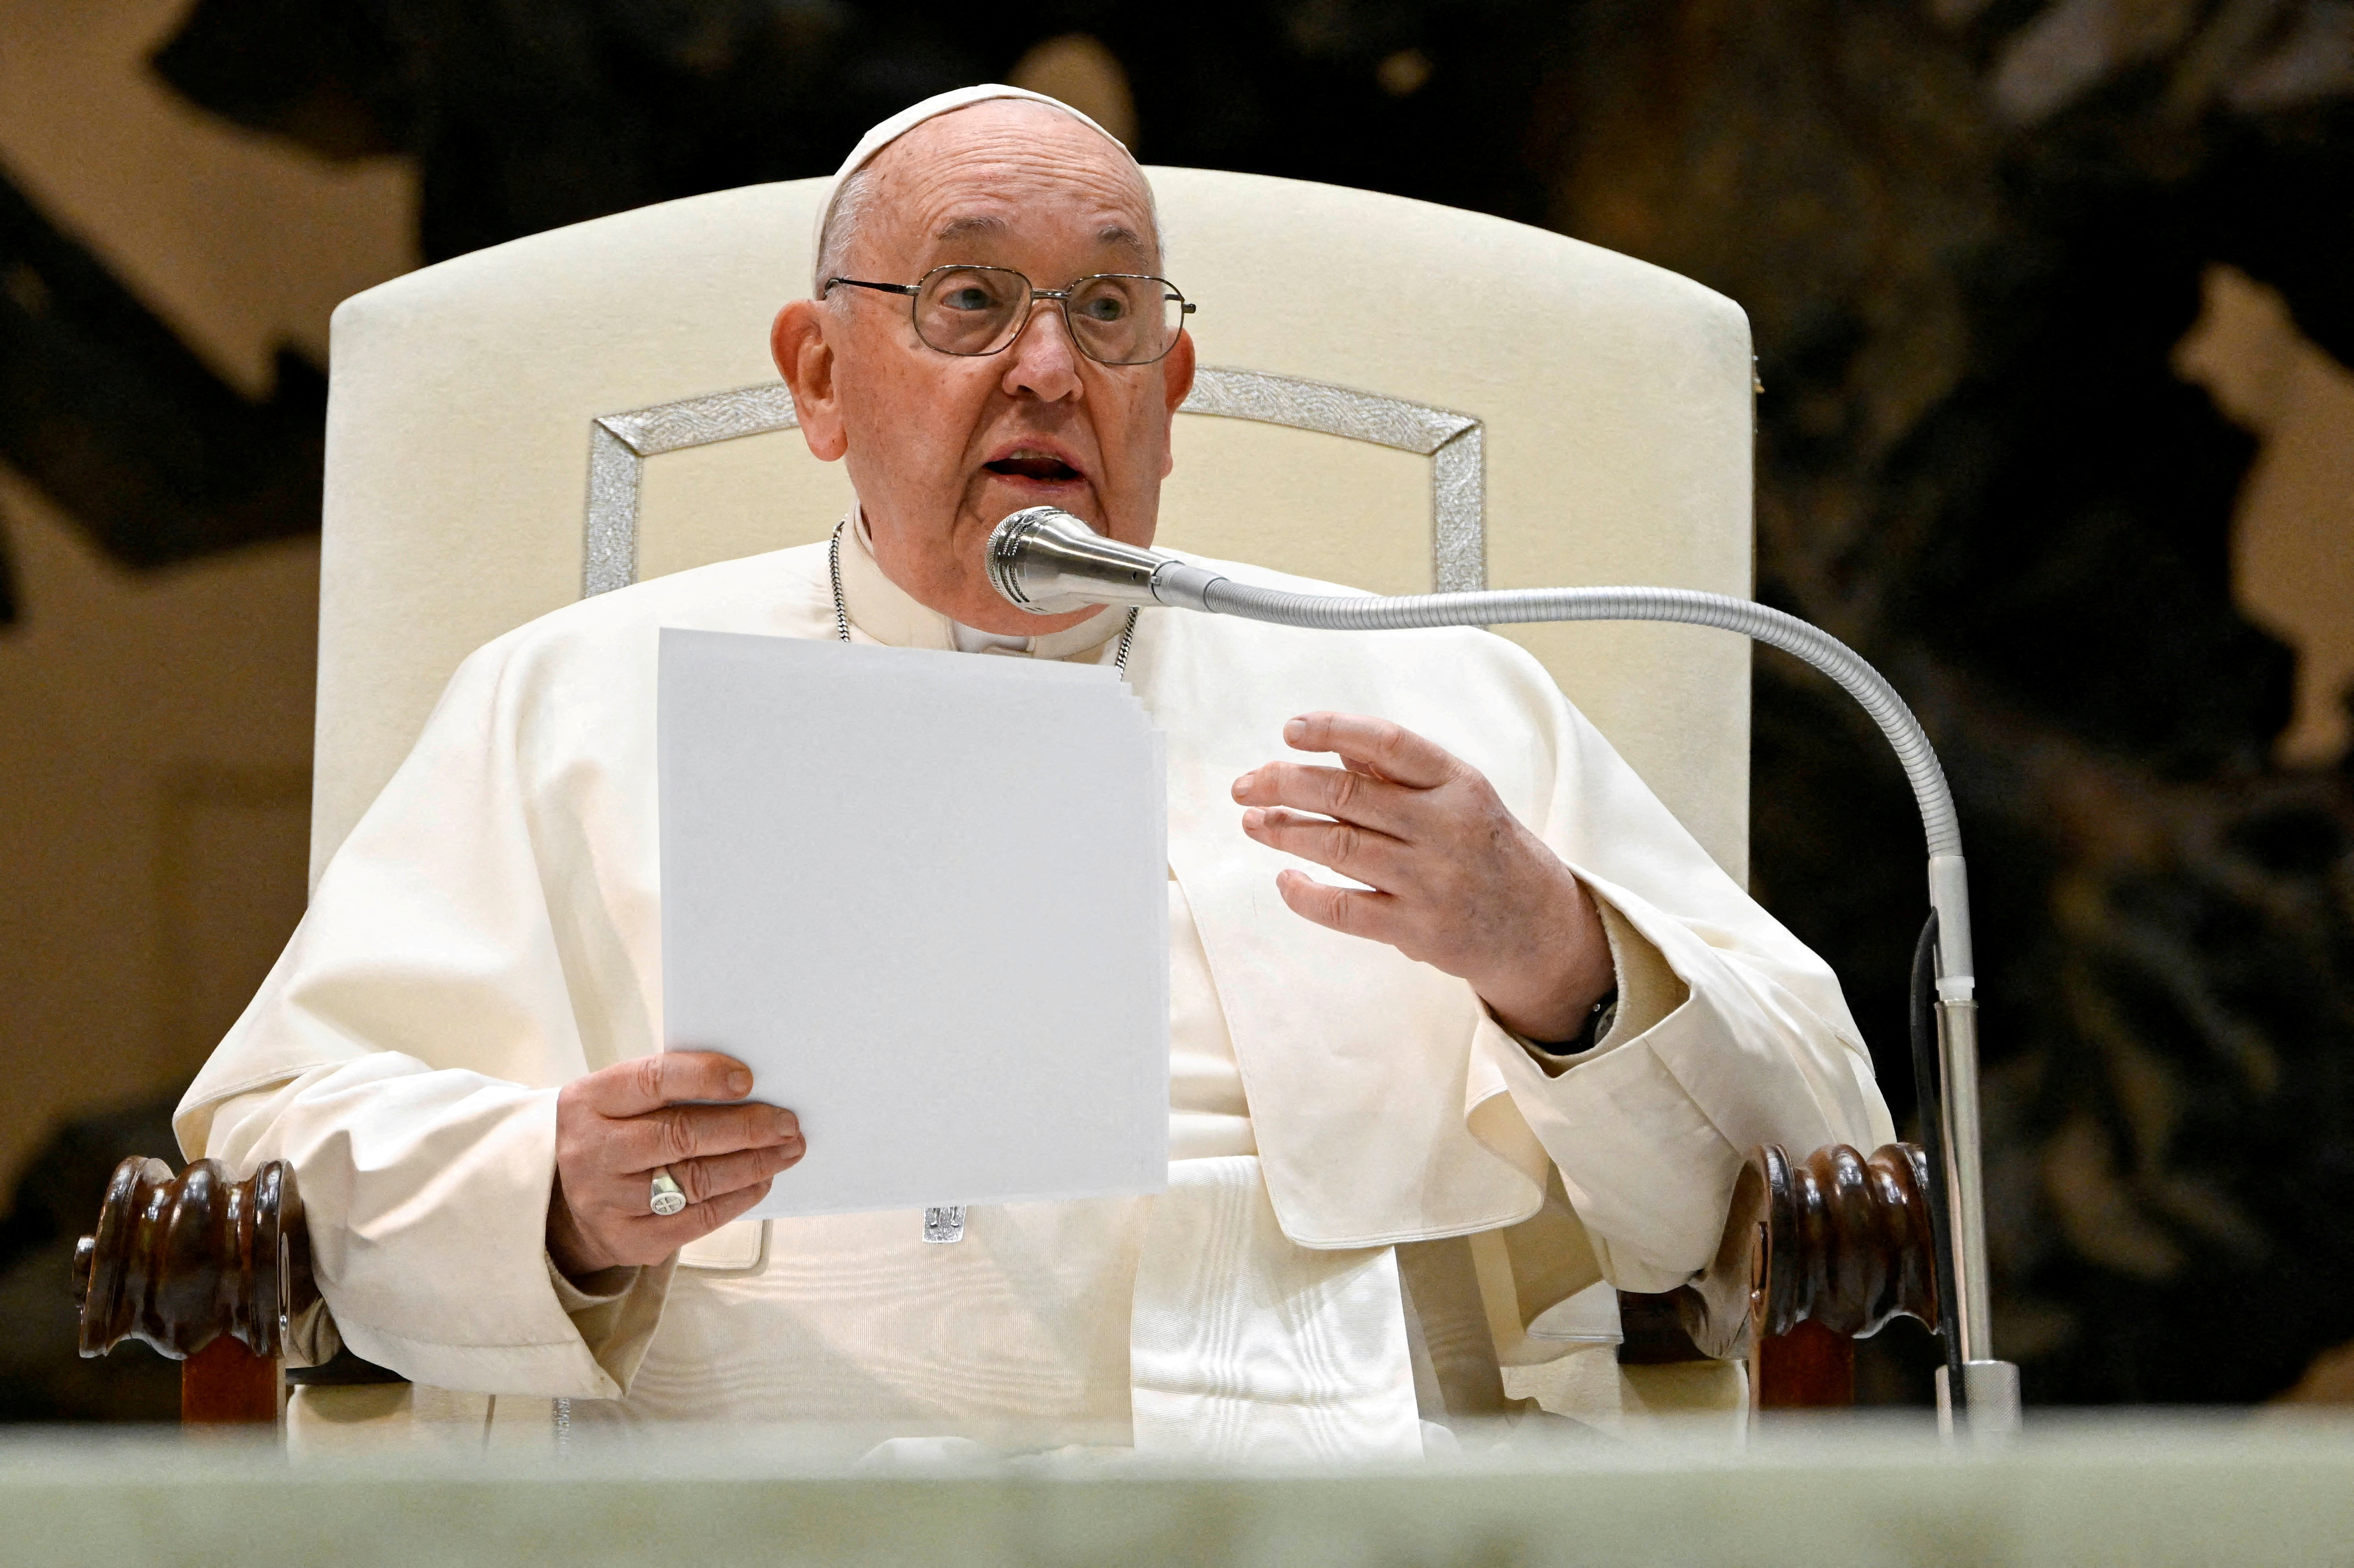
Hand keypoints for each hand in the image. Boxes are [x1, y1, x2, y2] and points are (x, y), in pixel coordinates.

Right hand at [547, 1051, 803, 1276]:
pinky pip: (698, 1219)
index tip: (748, 1079)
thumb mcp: (618, 1100)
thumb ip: (668, 1089)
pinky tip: (761, 1181)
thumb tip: (746, 1086)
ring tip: (787, 1150)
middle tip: (788, 1123)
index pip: (651, 1081)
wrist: (561, 1199)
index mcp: (589, 1102)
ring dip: (753, 1164)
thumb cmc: (610, 1134)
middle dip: (746, 1128)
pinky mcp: (629, 1239)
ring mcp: (608, 1201)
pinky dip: (738, 1198)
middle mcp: (593, 1151)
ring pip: (696, 1180)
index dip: (702, 1077)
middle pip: (681, 1136)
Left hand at [1232, 712, 1613, 1041]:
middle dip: (1284, 784)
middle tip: (1246, 784)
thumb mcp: (1458, 796)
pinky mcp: (1417, 929)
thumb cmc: (1485, 848)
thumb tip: (1335, 748)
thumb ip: (1398, 772)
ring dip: (1285, 831)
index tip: (1290, 730)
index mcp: (1458, 783)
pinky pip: (1345, 909)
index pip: (1388, 742)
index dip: (1333, 730)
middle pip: (1348, 794)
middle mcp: (1445, 827)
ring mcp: (1431, 880)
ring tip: (1253, 821)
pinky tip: (1285, 880)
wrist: (1537, 926)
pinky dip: (1305, 894)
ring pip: (1339, 846)